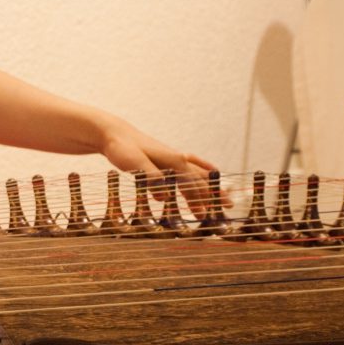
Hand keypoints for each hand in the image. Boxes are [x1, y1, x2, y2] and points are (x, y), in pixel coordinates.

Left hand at [99, 123, 228, 218]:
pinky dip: (202, 170)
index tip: (214, 210)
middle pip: (200, 179)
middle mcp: (178, 159)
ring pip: (197, 175)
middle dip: (213, 193)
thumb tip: (165, 196)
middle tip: (228, 206)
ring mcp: (174, 158)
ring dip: (207, 189)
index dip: (203, 197)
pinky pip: (191, 165)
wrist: (114, 134)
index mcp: (173, 161)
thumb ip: (151, 179)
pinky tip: (210, 171)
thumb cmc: (123, 149)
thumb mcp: (134, 164)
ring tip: (220, 202)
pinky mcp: (168, 159)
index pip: (192, 183)